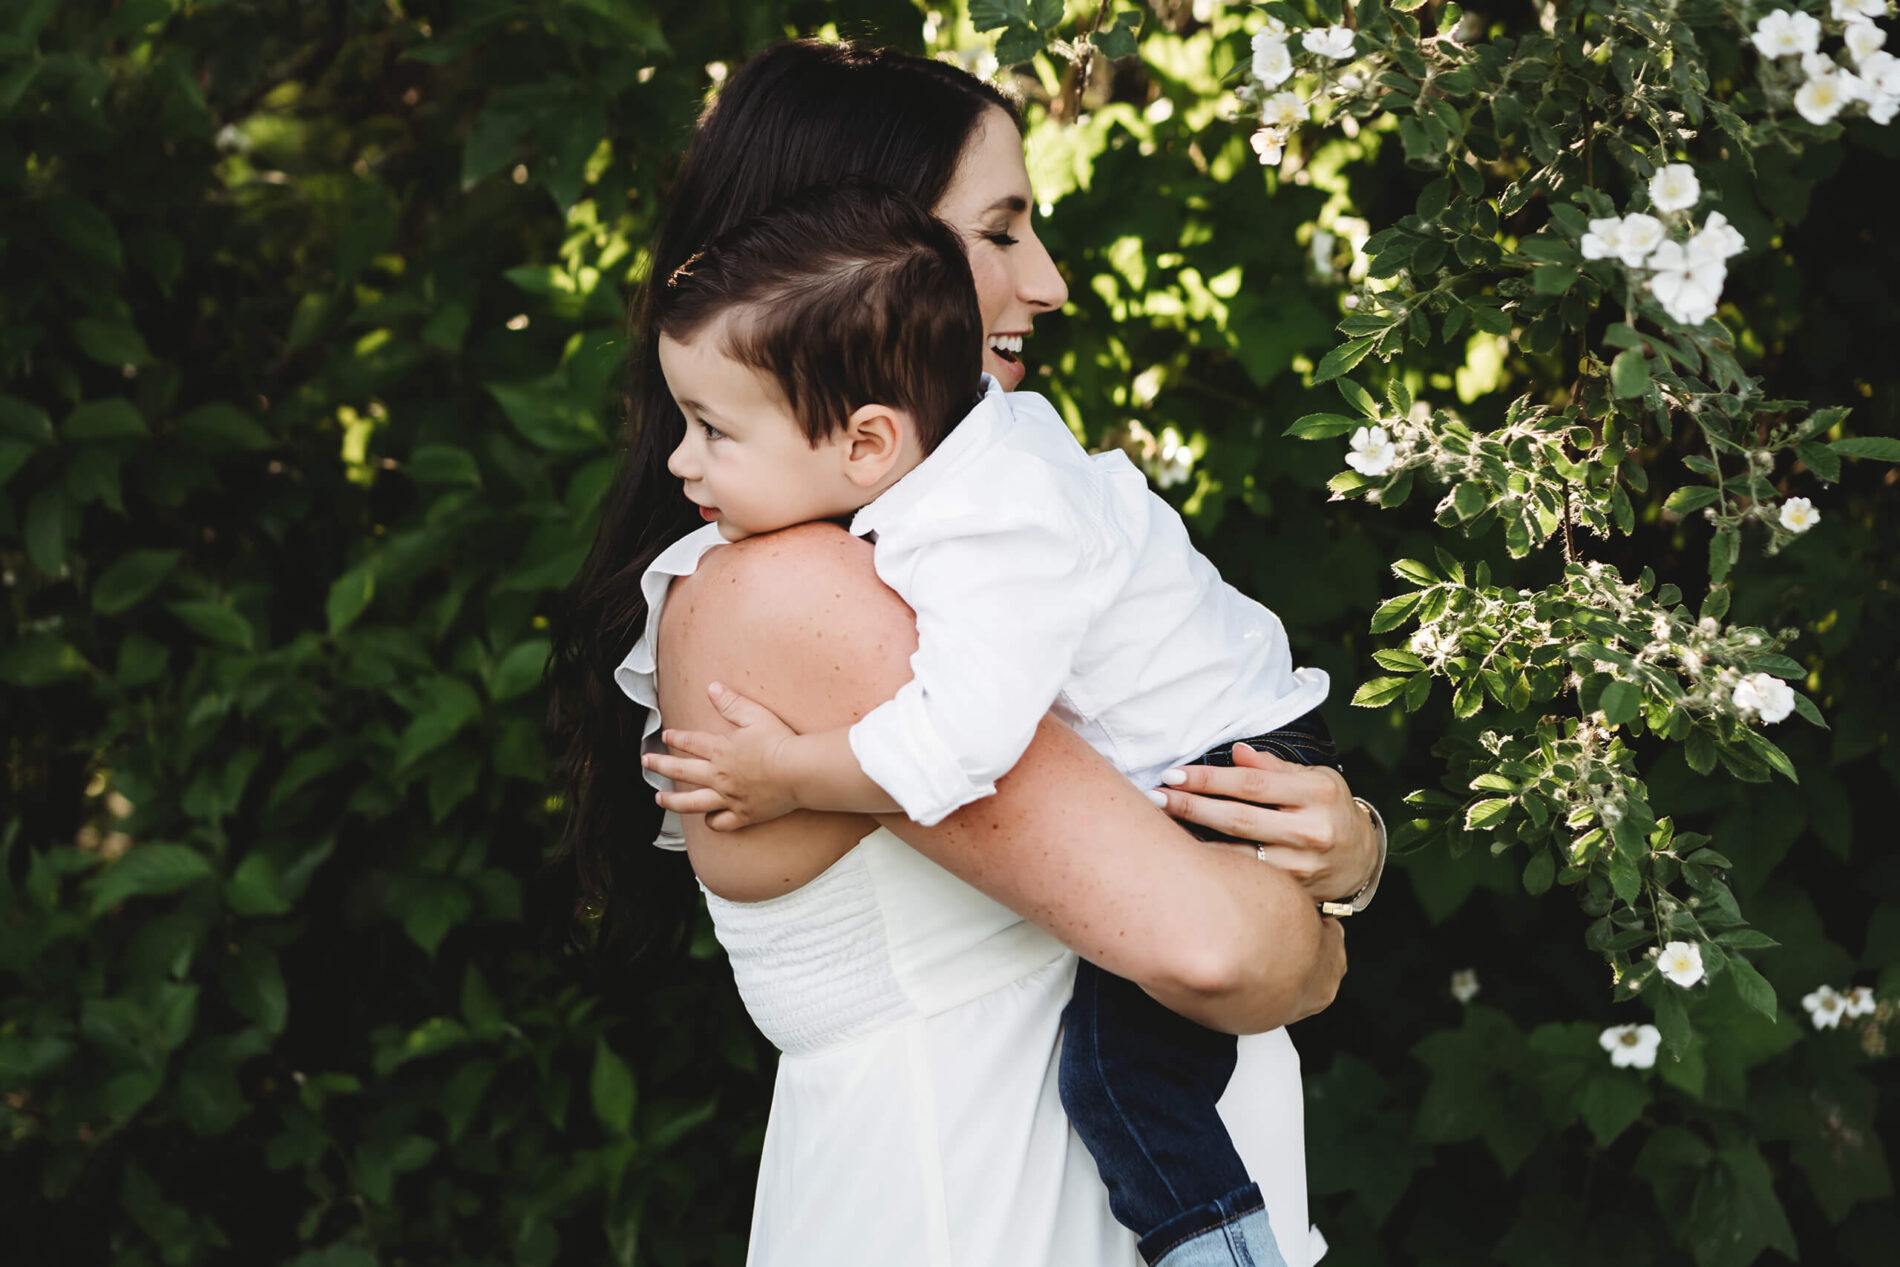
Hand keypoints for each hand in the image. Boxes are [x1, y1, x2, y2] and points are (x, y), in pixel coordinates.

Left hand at [641, 682, 800, 830]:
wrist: (799, 771)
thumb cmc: (780, 741)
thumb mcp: (756, 715)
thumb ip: (732, 703)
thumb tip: (712, 688)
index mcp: (720, 749)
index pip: (690, 742)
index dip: (676, 737)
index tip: (665, 735)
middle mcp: (718, 775)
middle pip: (680, 771)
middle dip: (660, 765)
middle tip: (646, 762)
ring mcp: (728, 797)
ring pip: (691, 802)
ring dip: (672, 800)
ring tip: (659, 798)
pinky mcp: (743, 814)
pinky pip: (720, 823)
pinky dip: (712, 823)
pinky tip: (707, 820)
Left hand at [1149, 743, 1379, 904]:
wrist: (1361, 859)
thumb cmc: (1327, 808)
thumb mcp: (1312, 778)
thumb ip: (1273, 766)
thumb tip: (1237, 750)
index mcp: (1317, 793)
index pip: (1252, 783)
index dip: (1209, 778)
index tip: (1174, 774)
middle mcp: (1311, 830)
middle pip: (1239, 818)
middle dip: (1191, 807)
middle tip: (1155, 797)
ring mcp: (1302, 865)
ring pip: (1238, 853)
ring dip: (1194, 839)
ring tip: (1159, 826)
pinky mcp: (1293, 892)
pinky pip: (1246, 877)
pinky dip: (1214, 866)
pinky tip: (1186, 857)